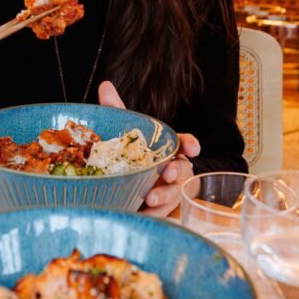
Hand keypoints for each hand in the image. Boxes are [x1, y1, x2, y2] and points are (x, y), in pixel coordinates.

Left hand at [98, 80, 199, 217]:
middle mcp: (173, 169)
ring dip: (165, 196)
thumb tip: (105, 85)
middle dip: (177, 171)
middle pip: (183, 169)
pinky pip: (163, 213)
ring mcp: (169, 191)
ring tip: (150, 198)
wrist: (126, 187)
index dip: (190, 143)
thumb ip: (116, 110)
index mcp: (167, 149)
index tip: (193, 146)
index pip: (184, 143)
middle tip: (167, 174)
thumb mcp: (124, 132)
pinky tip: (143, 213)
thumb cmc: (132, 156)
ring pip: (174, 193)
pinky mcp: (162, 210)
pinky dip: (154, 214)